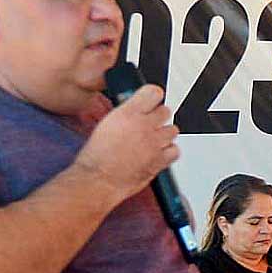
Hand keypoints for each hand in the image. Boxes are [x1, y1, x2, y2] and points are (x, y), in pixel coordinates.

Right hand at [74, 85, 178, 202]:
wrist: (98, 179)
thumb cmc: (96, 156)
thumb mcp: (105, 124)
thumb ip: (125, 114)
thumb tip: (135, 109)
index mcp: (128, 113)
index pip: (154, 92)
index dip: (153, 96)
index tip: (151, 100)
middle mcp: (144, 126)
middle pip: (166, 111)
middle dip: (158, 117)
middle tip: (149, 124)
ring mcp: (154, 143)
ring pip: (173, 130)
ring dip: (164, 134)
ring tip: (151, 141)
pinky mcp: (160, 160)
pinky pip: (175, 151)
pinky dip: (169, 152)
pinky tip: (158, 153)